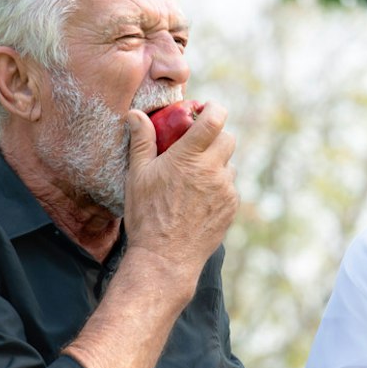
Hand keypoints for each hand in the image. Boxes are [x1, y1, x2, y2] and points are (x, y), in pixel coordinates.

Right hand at [122, 101, 238, 282]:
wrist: (165, 258)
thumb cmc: (146, 215)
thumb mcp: (138, 175)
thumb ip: (141, 140)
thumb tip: (135, 114)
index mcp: (189, 157)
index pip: (215, 119)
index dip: (214, 109)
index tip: (205, 109)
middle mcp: (213, 170)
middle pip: (228, 138)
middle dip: (215, 136)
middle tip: (197, 145)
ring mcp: (226, 190)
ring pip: (229, 164)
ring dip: (217, 164)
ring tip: (194, 176)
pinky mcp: (231, 207)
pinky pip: (230, 187)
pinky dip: (218, 186)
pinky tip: (199, 198)